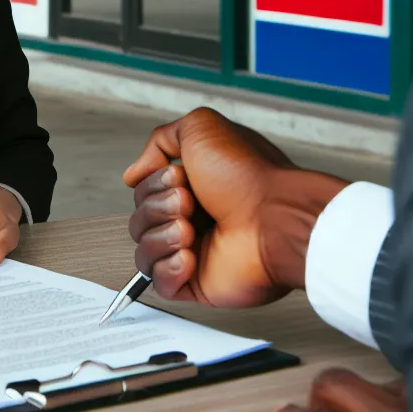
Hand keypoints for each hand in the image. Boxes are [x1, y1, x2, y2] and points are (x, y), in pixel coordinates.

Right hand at [123, 108, 347, 306]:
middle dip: (159, 206)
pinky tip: (190, 256)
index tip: (179, 176)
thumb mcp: (201, 128)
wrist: (276, 219)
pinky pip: (158, 282)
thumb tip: (136, 171)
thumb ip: (161, 138)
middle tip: (190, 202)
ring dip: (163, 235)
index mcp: (192, 185)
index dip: (154, 183)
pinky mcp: (196, 283)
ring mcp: (193, 251)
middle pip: (139, 218)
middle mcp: (192, 217)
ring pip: (143, 249)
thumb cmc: (249, 176)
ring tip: (191, 231)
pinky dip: (168, 268)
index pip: (143, 190)